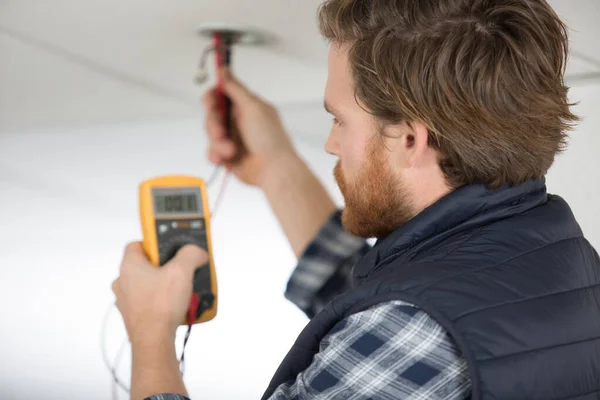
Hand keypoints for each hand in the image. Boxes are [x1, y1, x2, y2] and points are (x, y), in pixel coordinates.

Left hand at [112, 242, 207, 343]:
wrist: (153, 341)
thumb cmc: (160, 308)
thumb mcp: (182, 271)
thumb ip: (191, 254)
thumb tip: (197, 252)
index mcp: (129, 266)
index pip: (139, 244)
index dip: (155, 243)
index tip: (170, 246)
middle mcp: (123, 282)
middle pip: (147, 265)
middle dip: (167, 267)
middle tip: (181, 270)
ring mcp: (127, 300)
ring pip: (149, 285)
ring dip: (166, 285)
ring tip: (183, 291)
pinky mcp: (134, 315)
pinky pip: (151, 302)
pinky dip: (163, 301)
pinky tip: (177, 306)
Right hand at [203, 68, 295, 186]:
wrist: (273, 169)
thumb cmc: (268, 138)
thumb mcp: (252, 106)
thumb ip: (235, 88)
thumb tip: (224, 68)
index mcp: (246, 106)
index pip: (222, 95)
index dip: (212, 97)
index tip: (210, 102)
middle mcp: (238, 121)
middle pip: (212, 114)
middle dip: (213, 123)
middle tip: (220, 132)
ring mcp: (232, 138)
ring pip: (210, 134)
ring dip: (217, 142)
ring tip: (230, 150)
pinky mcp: (227, 155)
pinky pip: (212, 151)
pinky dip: (215, 154)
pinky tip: (223, 158)